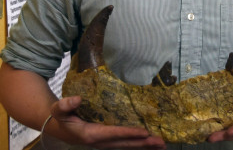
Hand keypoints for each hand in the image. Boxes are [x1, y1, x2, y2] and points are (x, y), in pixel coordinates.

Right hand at [47, 96, 166, 148]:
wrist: (58, 126)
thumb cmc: (61, 116)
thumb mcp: (59, 109)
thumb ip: (65, 104)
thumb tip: (77, 99)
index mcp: (90, 134)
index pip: (113, 134)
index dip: (129, 133)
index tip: (144, 132)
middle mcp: (100, 141)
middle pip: (125, 144)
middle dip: (143, 143)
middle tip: (160, 142)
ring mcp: (105, 142)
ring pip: (127, 146)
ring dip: (144, 146)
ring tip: (162, 145)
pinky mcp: (107, 140)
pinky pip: (125, 143)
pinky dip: (138, 143)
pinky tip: (150, 143)